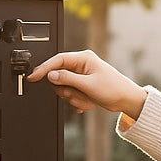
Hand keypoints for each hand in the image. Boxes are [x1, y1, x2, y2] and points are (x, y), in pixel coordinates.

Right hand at [28, 50, 147, 118]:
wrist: (126, 100)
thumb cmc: (114, 89)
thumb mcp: (88, 85)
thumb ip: (68, 79)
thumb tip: (51, 75)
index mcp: (83, 58)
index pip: (57, 60)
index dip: (44, 68)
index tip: (33, 77)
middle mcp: (81, 65)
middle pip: (59, 77)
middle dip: (66, 90)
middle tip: (78, 94)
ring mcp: (81, 76)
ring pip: (64, 88)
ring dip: (74, 97)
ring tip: (87, 98)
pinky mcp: (82, 86)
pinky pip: (71, 95)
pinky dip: (78, 101)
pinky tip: (89, 102)